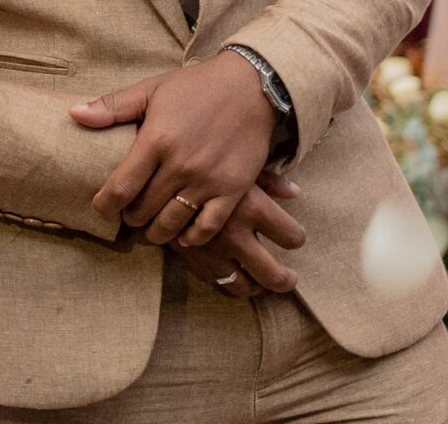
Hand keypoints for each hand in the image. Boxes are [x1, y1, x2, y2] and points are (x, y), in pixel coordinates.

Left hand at [70, 54, 275, 245]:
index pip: (121, 187)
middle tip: (128, 214)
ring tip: (151, 227)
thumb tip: (73, 114)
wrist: (251, 86)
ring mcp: (207, 180)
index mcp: (156, 140)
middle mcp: (180, 165)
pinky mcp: (233, 190)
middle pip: (144, 209)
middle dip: (130, 217)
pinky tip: (182, 236)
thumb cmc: (196, 86)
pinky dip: (192, 238)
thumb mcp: (151, 89)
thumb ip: (112, 106)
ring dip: (156, 231)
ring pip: (172, 223)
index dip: (105, 205)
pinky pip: (207, 227)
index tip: (101, 208)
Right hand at [170, 173, 306, 298]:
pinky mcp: (192, 258)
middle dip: (285, 280)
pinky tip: (232, 271)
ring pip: (244, 285)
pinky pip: (216, 281)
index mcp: (252, 207)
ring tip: (260, 280)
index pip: (291, 236)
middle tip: (290, 278)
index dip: (295, 237)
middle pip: (273, 274)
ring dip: (256, 286)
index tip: (293, 237)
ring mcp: (214, 250)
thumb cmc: (201, 160)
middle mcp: (236, 234)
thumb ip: (268, 180)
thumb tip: (295, 191)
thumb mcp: (236, 163)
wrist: (151, 171)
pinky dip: (227, 280)